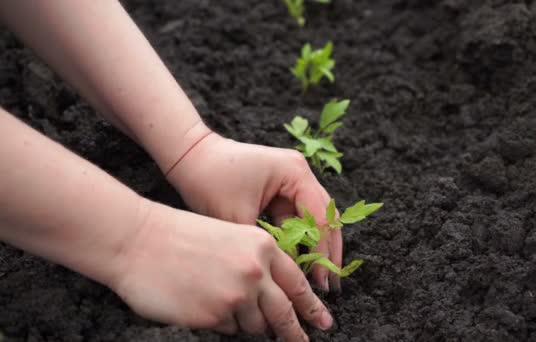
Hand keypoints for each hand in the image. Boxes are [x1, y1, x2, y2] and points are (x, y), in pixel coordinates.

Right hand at [111, 201, 332, 339]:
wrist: (140, 240)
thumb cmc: (181, 236)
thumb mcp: (230, 236)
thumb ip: (256, 264)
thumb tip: (272, 298)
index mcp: (262, 246)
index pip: (297, 283)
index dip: (312, 306)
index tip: (325, 321)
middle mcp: (255, 272)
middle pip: (284, 313)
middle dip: (295, 333)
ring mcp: (236, 296)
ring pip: (255, 325)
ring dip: (246, 322)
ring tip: (220, 300)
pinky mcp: (214, 316)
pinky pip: (227, 330)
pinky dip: (220, 323)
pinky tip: (202, 303)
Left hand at [166, 133, 342, 290]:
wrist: (188, 156)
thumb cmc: (210, 181)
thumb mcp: (238, 218)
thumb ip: (266, 246)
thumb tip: (286, 276)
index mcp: (295, 172)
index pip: (319, 217)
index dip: (322, 252)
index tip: (321, 282)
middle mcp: (300, 172)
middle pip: (325, 217)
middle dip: (327, 251)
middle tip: (330, 285)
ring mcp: (292, 179)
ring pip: (313, 219)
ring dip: (314, 247)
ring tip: (318, 279)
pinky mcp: (281, 189)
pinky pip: (296, 218)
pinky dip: (297, 240)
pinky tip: (298, 264)